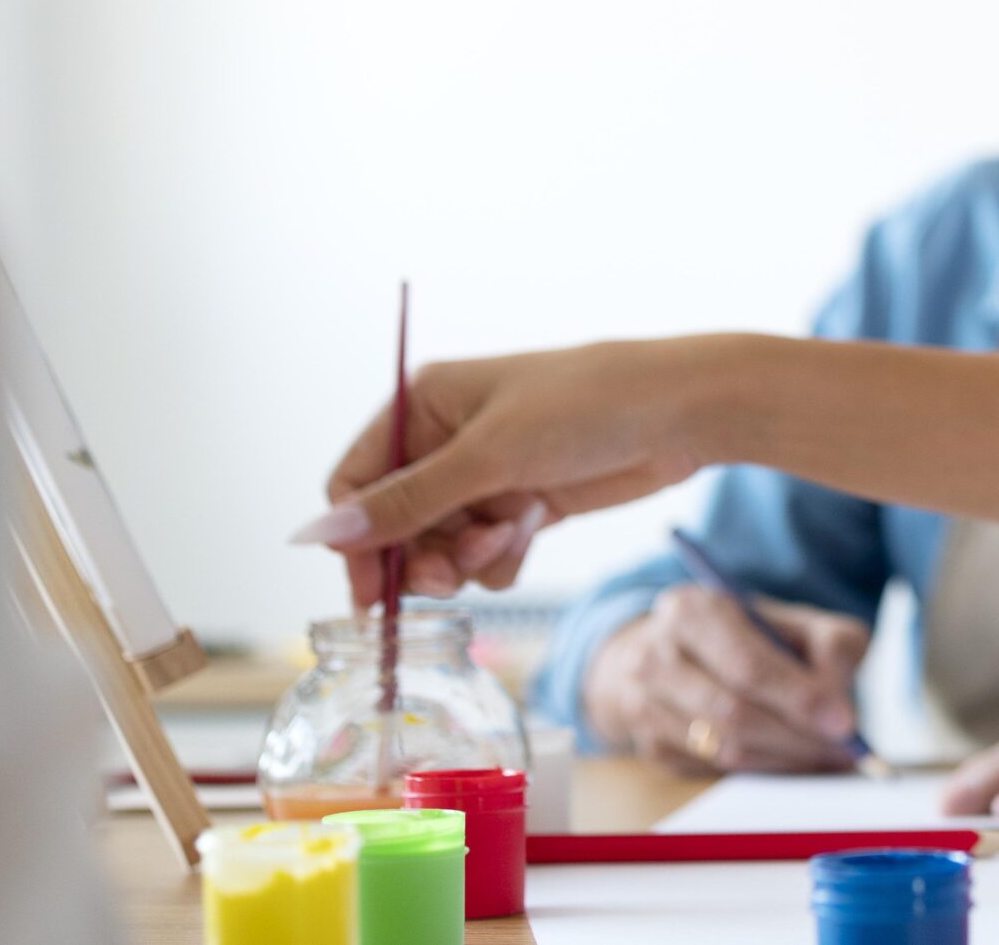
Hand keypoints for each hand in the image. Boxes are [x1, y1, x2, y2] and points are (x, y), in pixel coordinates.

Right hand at [294, 338, 742, 606]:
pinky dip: (500, 555)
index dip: (357, 539)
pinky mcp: (525, 502)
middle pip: (395, 523)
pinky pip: (485, 552)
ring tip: (509, 537)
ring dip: (465, 557)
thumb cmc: (585, 408)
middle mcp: (448, 437)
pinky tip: (531, 533)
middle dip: (418, 555)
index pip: (356, 481)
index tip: (372, 594)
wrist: (680, 414)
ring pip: (440, 544)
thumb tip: (317, 534)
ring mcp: (488, 472)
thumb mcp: (489, 456)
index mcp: (424, 403)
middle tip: (447, 578)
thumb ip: (405, 500)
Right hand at [585, 585, 871, 773]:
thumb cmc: (745, 635)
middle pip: (734, 713)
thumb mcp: (792, 619)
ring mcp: (644, 704)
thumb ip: (830, 645)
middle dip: (797, 737)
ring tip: (827, 757)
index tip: (845, 723)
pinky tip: (790, 760)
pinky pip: (713, 770)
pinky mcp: (650, 745)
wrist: (672, 649)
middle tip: (844, 751)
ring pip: (724, 749)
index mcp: (692, 612)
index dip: (799, 698)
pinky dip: (760, 771)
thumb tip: (837, 703)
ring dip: (783, 760)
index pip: (748, 665)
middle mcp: (655, 656)